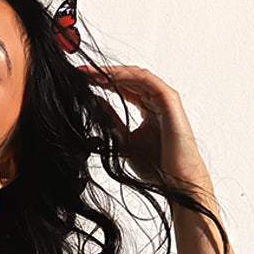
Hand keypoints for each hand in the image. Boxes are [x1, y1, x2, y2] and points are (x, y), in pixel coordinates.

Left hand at [78, 64, 210, 193]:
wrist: (174, 181)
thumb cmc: (155, 167)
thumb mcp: (123, 140)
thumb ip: (111, 120)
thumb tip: (94, 102)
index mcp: (147, 109)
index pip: (123, 88)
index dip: (102, 83)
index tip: (80, 82)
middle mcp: (156, 101)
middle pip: (128, 79)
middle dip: (104, 74)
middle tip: (81, 73)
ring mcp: (164, 98)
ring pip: (136, 75)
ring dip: (112, 72)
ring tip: (91, 74)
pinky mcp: (169, 99)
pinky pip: (146, 80)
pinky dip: (127, 76)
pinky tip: (109, 77)